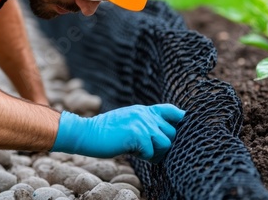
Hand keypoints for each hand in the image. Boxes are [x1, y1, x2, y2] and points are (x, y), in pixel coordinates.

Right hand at [51, 104, 184, 162]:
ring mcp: (142, 123)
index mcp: (143, 110)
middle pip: (172, 132)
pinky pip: (152, 153)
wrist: (88, 133)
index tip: (176, 131)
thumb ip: (144, 124)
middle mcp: (145, 114)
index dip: (179, 120)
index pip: (171, 110)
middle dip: (163, 145)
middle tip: (148, 150)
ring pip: (166, 143)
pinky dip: (144, 157)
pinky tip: (131, 152)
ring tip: (141, 152)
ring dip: (156, 153)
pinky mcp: (137, 134)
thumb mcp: (128, 121)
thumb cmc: (106, 132)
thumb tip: (163, 137)